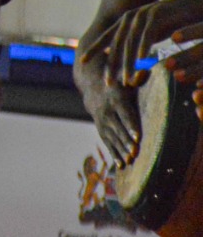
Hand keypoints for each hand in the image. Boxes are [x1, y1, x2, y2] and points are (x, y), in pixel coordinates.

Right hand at [73, 48, 139, 166]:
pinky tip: (121, 165)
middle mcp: (106, 110)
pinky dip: (114, 153)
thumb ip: (135, 76)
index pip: (124, 113)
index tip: (137, 137)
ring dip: (121, 150)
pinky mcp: (99, 126)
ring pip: (112, 137)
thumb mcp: (124, 75)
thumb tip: (146, 71)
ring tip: (129, 161)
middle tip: (135, 153)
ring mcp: (101, 119)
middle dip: (126, 141)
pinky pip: (106, 141)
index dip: (130, 125)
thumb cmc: (116, 78)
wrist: (90, 81)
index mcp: (115, 97)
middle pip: (118, 128)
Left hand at [84, 0, 202, 87]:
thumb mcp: (150, 31)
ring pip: (131, 43)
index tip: (81, 61)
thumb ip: (137, 41)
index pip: (107, 37)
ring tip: (126, 81)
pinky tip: (142, 62)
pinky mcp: (156, 16)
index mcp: (126, 21)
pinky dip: (144, 49)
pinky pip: (147, 36)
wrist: (192, 5)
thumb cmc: (172, 20)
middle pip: (116, 44)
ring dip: (128, 63)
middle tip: (107, 83)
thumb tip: (127, 55)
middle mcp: (130, 17)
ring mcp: (142, 15)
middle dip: (111, 65)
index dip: (94, 49)